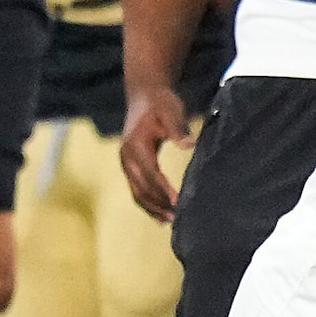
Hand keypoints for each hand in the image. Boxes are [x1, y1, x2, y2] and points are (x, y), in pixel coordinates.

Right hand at [121, 85, 194, 221]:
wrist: (144, 94)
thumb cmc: (160, 102)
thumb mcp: (171, 110)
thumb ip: (178, 128)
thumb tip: (189, 145)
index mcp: (136, 145)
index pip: (151, 173)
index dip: (164, 190)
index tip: (179, 203)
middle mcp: (127, 157)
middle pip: (142, 187)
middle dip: (159, 204)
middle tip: (179, 219)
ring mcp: (126, 162)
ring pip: (137, 192)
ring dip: (153, 208)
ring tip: (171, 222)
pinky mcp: (130, 165)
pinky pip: (136, 189)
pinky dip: (147, 203)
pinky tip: (161, 214)